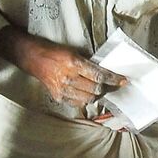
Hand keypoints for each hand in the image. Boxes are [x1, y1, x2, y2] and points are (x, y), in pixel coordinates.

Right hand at [9, 34, 126, 108]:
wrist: (35, 60)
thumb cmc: (56, 53)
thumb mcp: (74, 53)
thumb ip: (88, 64)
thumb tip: (105, 72)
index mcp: (74, 64)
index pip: (100, 75)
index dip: (113, 79)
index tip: (123, 81)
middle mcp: (69, 78)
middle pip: (96, 89)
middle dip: (106, 88)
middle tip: (111, 85)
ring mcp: (63, 90)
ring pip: (88, 99)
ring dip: (96, 95)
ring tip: (99, 90)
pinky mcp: (59, 97)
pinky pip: (78, 103)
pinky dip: (85, 99)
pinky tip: (85, 93)